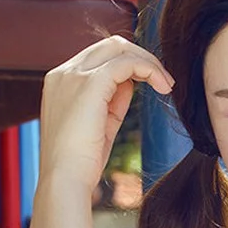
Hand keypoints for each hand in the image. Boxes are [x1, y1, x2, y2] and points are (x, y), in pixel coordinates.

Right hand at [38, 36, 172, 195]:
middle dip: (141, 58)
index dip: (129, 66)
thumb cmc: (81, 164)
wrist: (65, 181)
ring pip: (119, 48)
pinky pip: (127, 62)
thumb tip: (131, 83)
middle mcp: (63, 73)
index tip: (151, 85)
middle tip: (164, 81)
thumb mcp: (99, 126)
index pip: (99, 57)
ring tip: (167, 85)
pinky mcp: (90, 83)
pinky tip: (164, 87)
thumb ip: (111, 101)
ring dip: (149, 62)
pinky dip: (149, 69)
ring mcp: (73, 75)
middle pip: (109, 46)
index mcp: (61, 82)